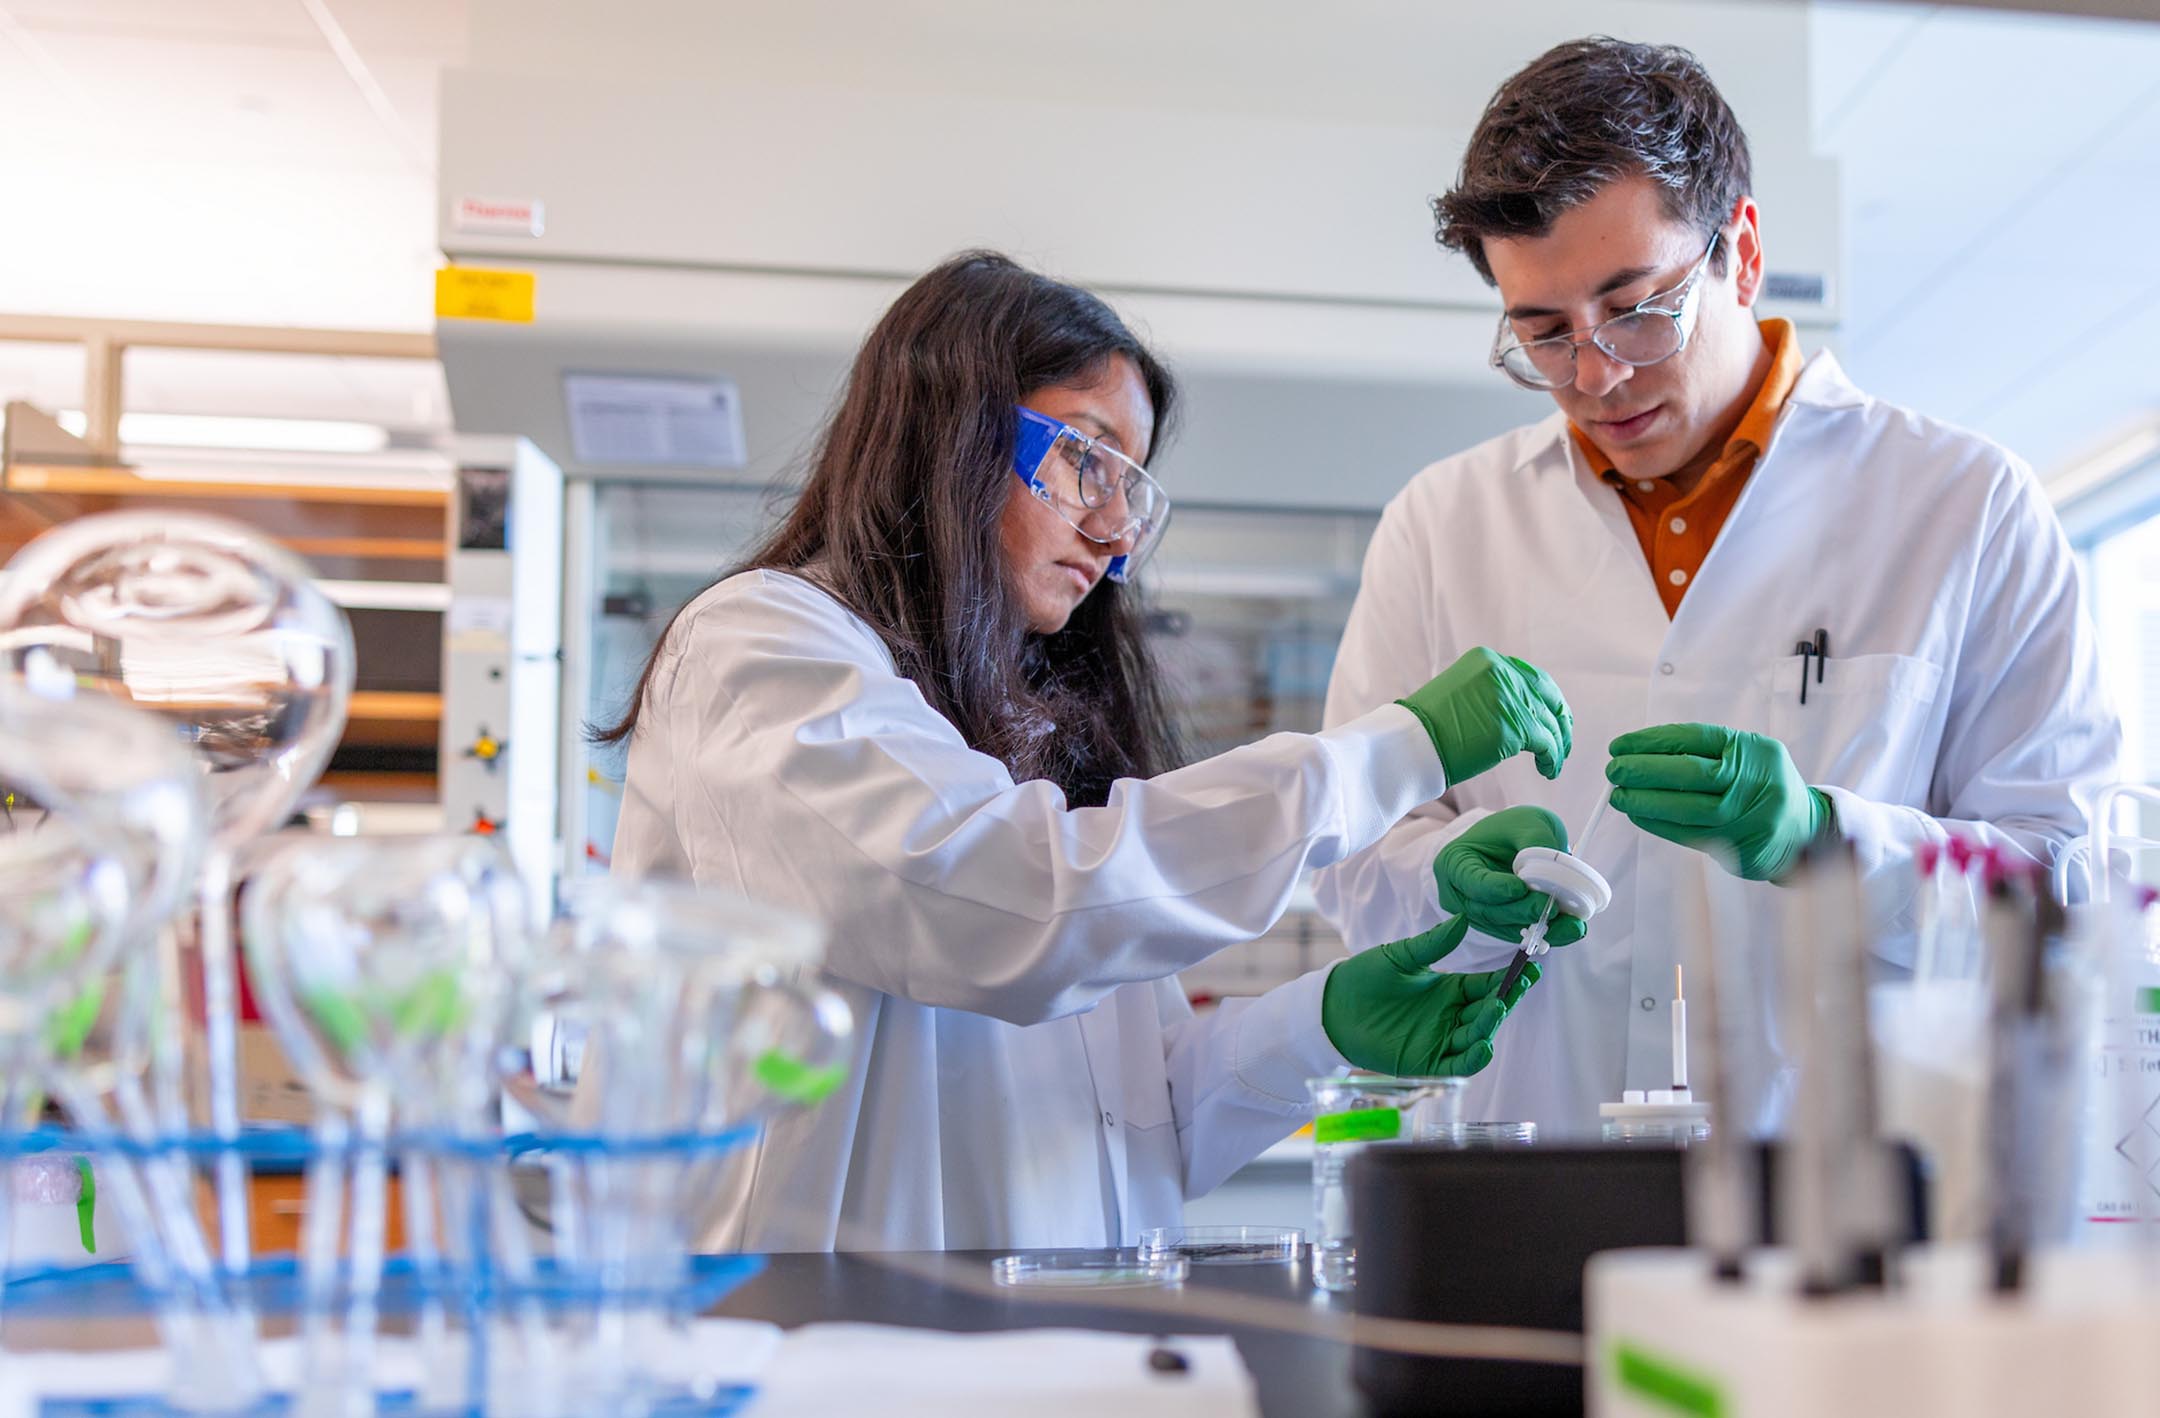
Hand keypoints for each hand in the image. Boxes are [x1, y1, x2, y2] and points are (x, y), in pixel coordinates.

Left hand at [1320, 916, 1539, 1076]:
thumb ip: (1433, 943)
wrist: (1333, 1007)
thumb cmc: (1366, 978)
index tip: (1530, 968)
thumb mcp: (1401, 956)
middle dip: (1506, 1000)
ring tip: (1496, 1008)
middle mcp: (1452, 1016)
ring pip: (1477, 1037)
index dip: (1510, 979)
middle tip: (1519, 985)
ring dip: (1490, 1026)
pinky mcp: (1427, 1062)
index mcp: (1451, 989)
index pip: (1489, 985)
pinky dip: (1473, 1059)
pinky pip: (1458, 1064)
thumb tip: (1463, 919)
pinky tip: (1483, 1046)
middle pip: (1488, 1011)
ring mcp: (1441, 1039)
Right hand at [1396, 647, 1572, 783]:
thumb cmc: (1427, 726)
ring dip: (1557, 745)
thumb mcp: (1461, 692)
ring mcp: (1507, 699)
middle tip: (1563, 740)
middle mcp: (1501, 673)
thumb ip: (1491, 692)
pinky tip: (1548, 769)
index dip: (1549, 699)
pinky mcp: (1512, 728)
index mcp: (1487, 660)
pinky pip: (1546, 743)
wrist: (1408, 743)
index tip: (1555, 716)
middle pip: (1547, 696)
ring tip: (1554, 762)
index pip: (1532, 677)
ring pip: (1549, 723)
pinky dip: (1552, 758)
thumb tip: (1520, 709)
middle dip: (1560, 720)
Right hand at [1431, 806, 1589, 946]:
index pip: (1470, 881)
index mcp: (1455, 863)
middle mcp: (1461, 895)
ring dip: (1539, 928)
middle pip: (1489, 911)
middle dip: (1522, 911)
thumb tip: (1557, 868)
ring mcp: (1478, 915)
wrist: (1511, 844)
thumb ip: (1537, 840)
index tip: (1520, 887)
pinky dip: (1546, 933)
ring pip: (1507, 928)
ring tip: (1570, 924)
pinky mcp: (1500, 928)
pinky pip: (1520, 935)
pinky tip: (1568, 929)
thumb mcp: (1525, 822)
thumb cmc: (1511, 831)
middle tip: (1549, 907)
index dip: (1495, 888)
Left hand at [1605, 723, 1832, 882]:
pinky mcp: (1740, 848)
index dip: (1652, 741)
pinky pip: (1690, 835)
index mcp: (1753, 750)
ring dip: (1645, 802)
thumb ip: (1702, 752)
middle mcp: (1754, 781)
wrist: (1805, 830)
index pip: (1694, 738)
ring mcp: (1749, 817)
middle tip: (1614, 770)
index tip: (1622, 745)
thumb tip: (1640, 754)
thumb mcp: (1747, 755)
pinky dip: (1659, 825)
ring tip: (1619, 796)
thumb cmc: (1762, 786)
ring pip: (1687, 808)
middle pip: (1690, 773)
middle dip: (1644, 771)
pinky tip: (1639, 815)